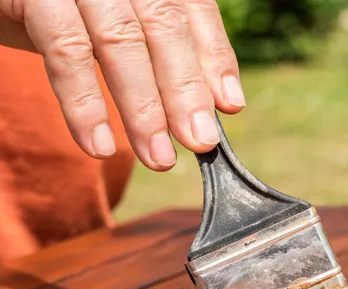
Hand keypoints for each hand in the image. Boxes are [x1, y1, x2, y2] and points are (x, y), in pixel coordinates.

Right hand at [0, 0, 244, 170]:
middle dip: (184, 90)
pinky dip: (84, 104)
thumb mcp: (114, 25)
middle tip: (201, 141)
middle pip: (162, 26)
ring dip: (143, 108)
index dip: (214, 56)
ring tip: (158, 157)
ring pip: (120, 41)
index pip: (191, 8)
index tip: (229, 105)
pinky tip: (98, 145)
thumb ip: (159, 52)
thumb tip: (215, 102)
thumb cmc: (60, 11)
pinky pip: (64, 52)